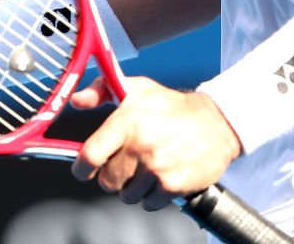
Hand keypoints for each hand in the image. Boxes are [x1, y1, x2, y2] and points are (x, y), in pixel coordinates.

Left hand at [70, 76, 241, 210]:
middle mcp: (140, 145)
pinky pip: (148, 204)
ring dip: (134, 186)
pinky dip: (152, 196)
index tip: (83, 169)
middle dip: (113, 174)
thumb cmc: (173, 106)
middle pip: (107, 180)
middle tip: (127, 162)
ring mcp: (157, 167)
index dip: (81, 167)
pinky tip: (161, 176)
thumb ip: (102, 91)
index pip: (90, 155)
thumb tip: (77, 100)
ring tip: (148, 166)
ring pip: (127, 195)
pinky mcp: (172, 185)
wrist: (215, 122)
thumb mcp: (138, 89)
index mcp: (127, 121)